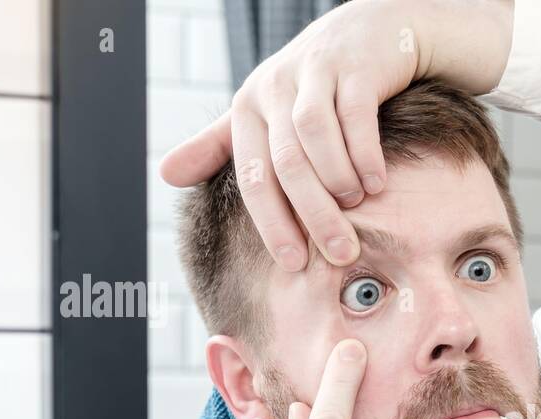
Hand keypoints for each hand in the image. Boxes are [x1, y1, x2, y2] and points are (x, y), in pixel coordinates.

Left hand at [159, 0, 515, 270]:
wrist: (372, 33)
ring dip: (337, 179)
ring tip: (356, 206)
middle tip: (339, 253)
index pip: (252, 175)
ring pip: (315, 136)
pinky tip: (377, 183)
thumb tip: (164, 174)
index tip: (294, 263)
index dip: (271, 223)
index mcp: (248, 106)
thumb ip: (219, 145)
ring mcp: (315, 73)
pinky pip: (356, 115)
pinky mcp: (354, 67)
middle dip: (313, 214)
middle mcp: (275, 87)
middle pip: (286, 162)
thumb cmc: (316, 84)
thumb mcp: (264, 111)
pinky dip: (365, 153)